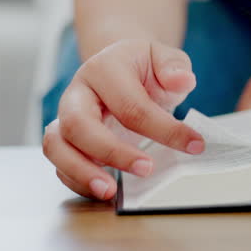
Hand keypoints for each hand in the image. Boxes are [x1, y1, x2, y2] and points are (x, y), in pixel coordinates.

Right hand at [43, 39, 204, 199]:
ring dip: (81, 172)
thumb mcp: (164, 59)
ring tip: (110, 191)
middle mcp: (77, 93)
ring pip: (56, 146)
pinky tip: (105, 191)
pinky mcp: (65, 140)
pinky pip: (60, 165)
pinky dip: (78, 181)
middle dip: (112, 152)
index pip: (130, 104)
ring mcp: (65, 117)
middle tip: (146, 169)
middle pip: (78, 124)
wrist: (121, 69)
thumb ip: (174, 66)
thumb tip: (183, 80)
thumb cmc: (143, 68)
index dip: (163, 129)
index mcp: (104, 69)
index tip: (194, 144)